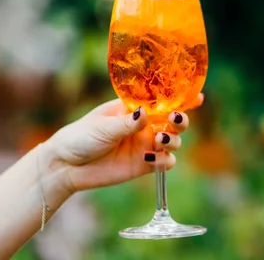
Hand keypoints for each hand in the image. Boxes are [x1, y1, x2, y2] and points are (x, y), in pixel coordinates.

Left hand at [44, 94, 202, 192]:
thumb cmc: (80, 137)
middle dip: (181, 119)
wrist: (66, 166)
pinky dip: (164, 160)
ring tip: (159, 139)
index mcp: (135, 108)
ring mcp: (146, 145)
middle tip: (175, 119)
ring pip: (174, 141)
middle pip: (175, 121)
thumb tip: (145, 113)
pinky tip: (150, 159)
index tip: (198, 97)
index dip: (182, 98)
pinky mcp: (145, 165)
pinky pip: (166, 162)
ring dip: (173, 139)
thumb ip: (126, 123)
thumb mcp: (102, 127)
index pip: (163, 101)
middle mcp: (145, 126)